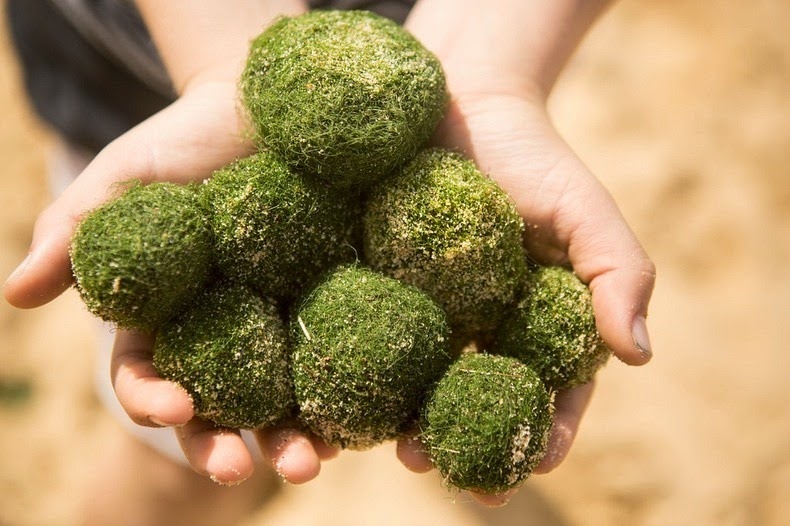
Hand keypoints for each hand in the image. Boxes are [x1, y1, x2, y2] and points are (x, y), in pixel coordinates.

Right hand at [2, 80, 337, 484]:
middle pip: (217, 407)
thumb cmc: (182, 141)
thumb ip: (75, 231)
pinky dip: (346, 391)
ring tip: (312, 462)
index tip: (178, 407)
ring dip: (292, 439)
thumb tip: (15, 295)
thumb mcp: (125, 178)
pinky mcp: (333, 305)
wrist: (262, 106)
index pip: (149, 376)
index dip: (155, 400)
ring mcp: (279, 325)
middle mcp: (221, 335)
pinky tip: (362, 416)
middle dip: (224, 444)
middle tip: (240, 468)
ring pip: (282, 400)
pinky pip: (338, 357)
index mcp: (165, 318)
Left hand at [394, 88, 655, 502]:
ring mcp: (422, 309)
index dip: (544, 430)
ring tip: (394, 450)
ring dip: (403, 421)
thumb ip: (617, 275)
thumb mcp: (585, 210)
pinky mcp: (372, 282)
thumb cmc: (533, 156)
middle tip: (438, 465)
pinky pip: (364, 333)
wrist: (459, 99)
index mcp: (532, 322)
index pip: (545, 389)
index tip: (532, 464)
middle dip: (458, 441)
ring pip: (414, 380)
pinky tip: (339, 396)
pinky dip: (355, 368)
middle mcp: (476, 327)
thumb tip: (638, 356)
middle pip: (470, 399)